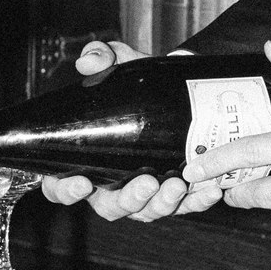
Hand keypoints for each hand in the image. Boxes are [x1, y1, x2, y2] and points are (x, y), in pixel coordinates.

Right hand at [41, 38, 222, 222]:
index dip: (65, 191)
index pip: (61, 188)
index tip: (81, 182)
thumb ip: (102, 58)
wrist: (179, 93)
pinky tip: (209, 191)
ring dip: (161, 203)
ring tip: (176, 184)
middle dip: (128, 199)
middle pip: (110, 207)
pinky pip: (184, 207)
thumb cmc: (139, 89)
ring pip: (146, 212)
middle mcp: (112, 184)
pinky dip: (196, 202)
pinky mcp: (174, 197)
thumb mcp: (122, 68)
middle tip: (145, 183)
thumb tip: (89, 61)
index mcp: (86, 163)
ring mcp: (143, 194)